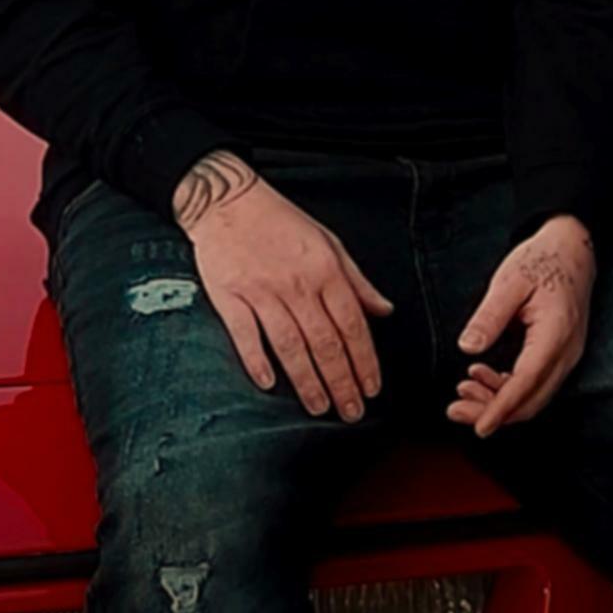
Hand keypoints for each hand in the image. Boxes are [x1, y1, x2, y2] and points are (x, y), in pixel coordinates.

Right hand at [173, 152, 394, 420]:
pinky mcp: (229, 295)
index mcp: (325, 270)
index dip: (364, 361)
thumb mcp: (329, 243)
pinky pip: (245, 334)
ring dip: (307, 382)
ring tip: (319, 408)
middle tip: (350, 412)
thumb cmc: (280, 222)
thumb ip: (357, 281)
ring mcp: (261, 291)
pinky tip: (269, 384)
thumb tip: (384, 311)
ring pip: (290, 346)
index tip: (371, 389)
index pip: (352, 325)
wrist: (227, 200)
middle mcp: (296, 284)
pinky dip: (257, 361)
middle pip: (325, 343)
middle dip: (341, 382)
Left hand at [446, 215, 595, 436]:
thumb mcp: (509, 281)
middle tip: (455, 410)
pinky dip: (509, 388)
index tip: (479, 427)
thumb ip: (489, 316)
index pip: (525, 384)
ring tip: (463, 392)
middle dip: (493, 412)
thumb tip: (467, 348)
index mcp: (555, 335)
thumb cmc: (543, 259)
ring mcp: (567, 356)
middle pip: (531, 400)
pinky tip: (482, 377)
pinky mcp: (559, 353)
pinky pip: (536, 383)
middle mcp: (566, 353)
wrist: (573, 246)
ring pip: (534, 396)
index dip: (500, 409)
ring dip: (499, 402)